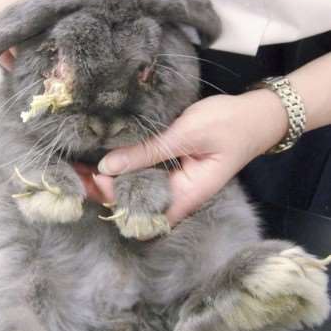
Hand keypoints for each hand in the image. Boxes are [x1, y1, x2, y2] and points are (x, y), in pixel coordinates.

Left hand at [90, 90, 288, 225]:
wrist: (256, 116)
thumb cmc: (228, 125)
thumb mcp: (186, 135)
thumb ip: (148, 152)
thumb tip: (107, 167)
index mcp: (185, 196)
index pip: (141, 214)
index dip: (114, 201)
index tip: (93, 178)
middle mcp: (176, 196)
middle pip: (133, 204)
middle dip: (103, 191)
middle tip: (73, 172)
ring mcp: (173, 183)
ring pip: (134, 189)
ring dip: (109, 180)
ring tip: (78, 167)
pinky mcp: (170, 169)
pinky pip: (142, 175)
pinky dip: (122, 168)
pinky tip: (102, 159)